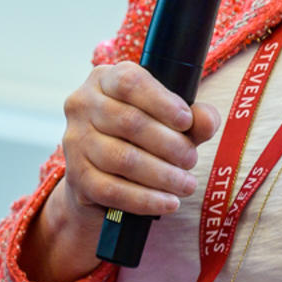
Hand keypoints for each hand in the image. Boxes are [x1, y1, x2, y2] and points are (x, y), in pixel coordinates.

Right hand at [20, 62, 215, 281]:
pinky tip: (168, 202)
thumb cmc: (143, 140)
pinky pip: (112, 190)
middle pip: (129, 122)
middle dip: (169, 144)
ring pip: (122, 158)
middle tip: (191, 160)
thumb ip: (194, 119)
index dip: (161, 102)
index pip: (130, 82)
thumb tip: (206, 120)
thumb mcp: (171, 123)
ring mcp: (75, 140)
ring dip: (162, 174)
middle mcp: (82, 104)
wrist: (104, 179)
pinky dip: (145, 199)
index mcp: (105, 80)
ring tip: (186, 184)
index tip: (187, 122)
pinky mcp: (76, 176)